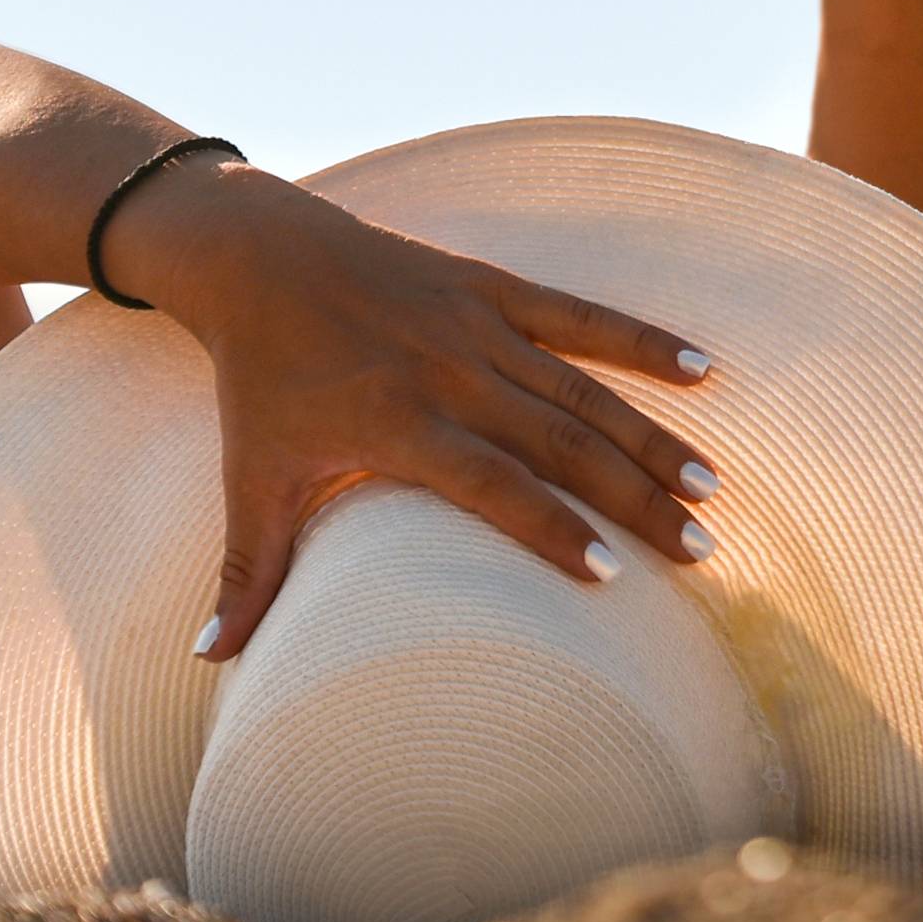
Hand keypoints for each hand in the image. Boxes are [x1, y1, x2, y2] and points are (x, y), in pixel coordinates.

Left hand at [102, 156, 719, 660]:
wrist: (259, 258)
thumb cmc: (259, 380)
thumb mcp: (249, 479)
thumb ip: (248, 575)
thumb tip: (211, 663)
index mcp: (397, 422)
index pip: (492, 484)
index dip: (552, 529)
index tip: (613, 575)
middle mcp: (449, 372)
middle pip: (561, 441)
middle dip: (635, 497)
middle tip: (700, 549)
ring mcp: (475, 325)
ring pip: (583, 388)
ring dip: (651, 436)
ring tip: (711, 485)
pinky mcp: (491, 287)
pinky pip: (579, 315)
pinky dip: (641, 341)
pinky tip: (705, 371)